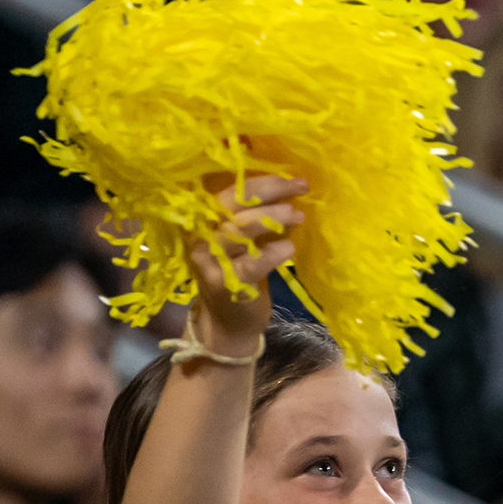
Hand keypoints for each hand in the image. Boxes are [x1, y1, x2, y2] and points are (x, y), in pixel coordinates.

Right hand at [187, 173, 306, 350]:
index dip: (264, 182)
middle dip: (269, 191)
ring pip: (238, 230)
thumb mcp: (251, 242)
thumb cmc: (242, 276)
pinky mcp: (226, 284)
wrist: (229, 324)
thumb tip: (293, 192)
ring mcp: (210, 261)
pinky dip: (273, 252)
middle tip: (301, 187)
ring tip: (298, 215)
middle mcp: (201, 236)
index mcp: (204, 220)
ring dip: (271, 218)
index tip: (295, 179)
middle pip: (231, 204)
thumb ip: (264, 220)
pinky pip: (251, 263)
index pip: (232, 191)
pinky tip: (290, 247)